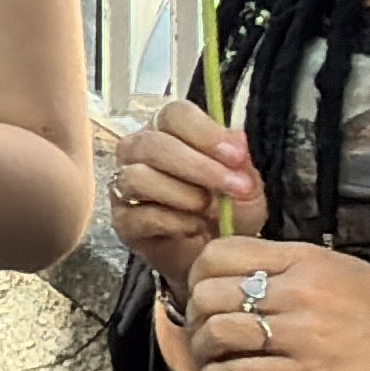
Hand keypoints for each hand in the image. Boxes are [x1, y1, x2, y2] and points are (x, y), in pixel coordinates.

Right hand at [104, 100, 264, 269]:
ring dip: (184, 194)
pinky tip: (196, 228)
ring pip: (139, 177)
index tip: (237, 155)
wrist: (216, 256)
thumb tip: (237, 140)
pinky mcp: (123, 221)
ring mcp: (125, 186)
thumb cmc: (229, 212)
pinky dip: (175, 222)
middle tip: (235, 187)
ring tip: (212, 210)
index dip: (205, 132)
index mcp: (170, 131)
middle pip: (152, 144)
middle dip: (199, 167)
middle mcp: (139, 152)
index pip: (174, 114)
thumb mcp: (246, 184)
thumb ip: (241, 162)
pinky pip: (140, 215)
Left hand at [163, 224, 369, 370]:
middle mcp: (300, 290)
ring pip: (218, 334)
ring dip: (202, 351)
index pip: (221, 252)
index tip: (201, 292)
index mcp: (307, 258)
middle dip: (193, 316)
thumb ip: (293, 269)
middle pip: (209, 293)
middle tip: (201, 331)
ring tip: (210, 359)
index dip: (198, 275)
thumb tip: (244, 278)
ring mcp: (304, 333)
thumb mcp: (344, 271)